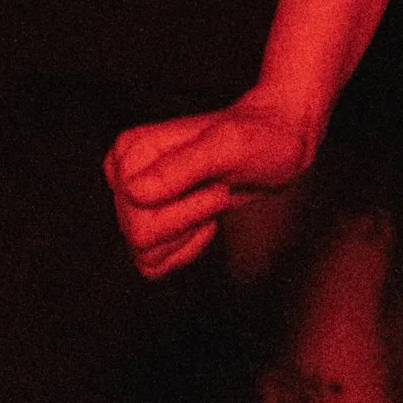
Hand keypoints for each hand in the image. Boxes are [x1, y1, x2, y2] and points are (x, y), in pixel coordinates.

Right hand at [105, 81, 323, 279]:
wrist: (278, 145)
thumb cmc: (260, 138)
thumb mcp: (230, 146)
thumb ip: (183, 165)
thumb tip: (135, 191)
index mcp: (130, 150)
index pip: (138, 212)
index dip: (187, 207)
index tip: (215, 178)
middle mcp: (123, 174)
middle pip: (139, 235)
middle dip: (189, 221)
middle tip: (218, 189)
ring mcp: (133, 200)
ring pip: (144, 253)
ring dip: (189, 234)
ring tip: (211, 199)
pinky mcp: (149, 222)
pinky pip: (152, 264)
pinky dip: (186, 250)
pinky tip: (206, 221)